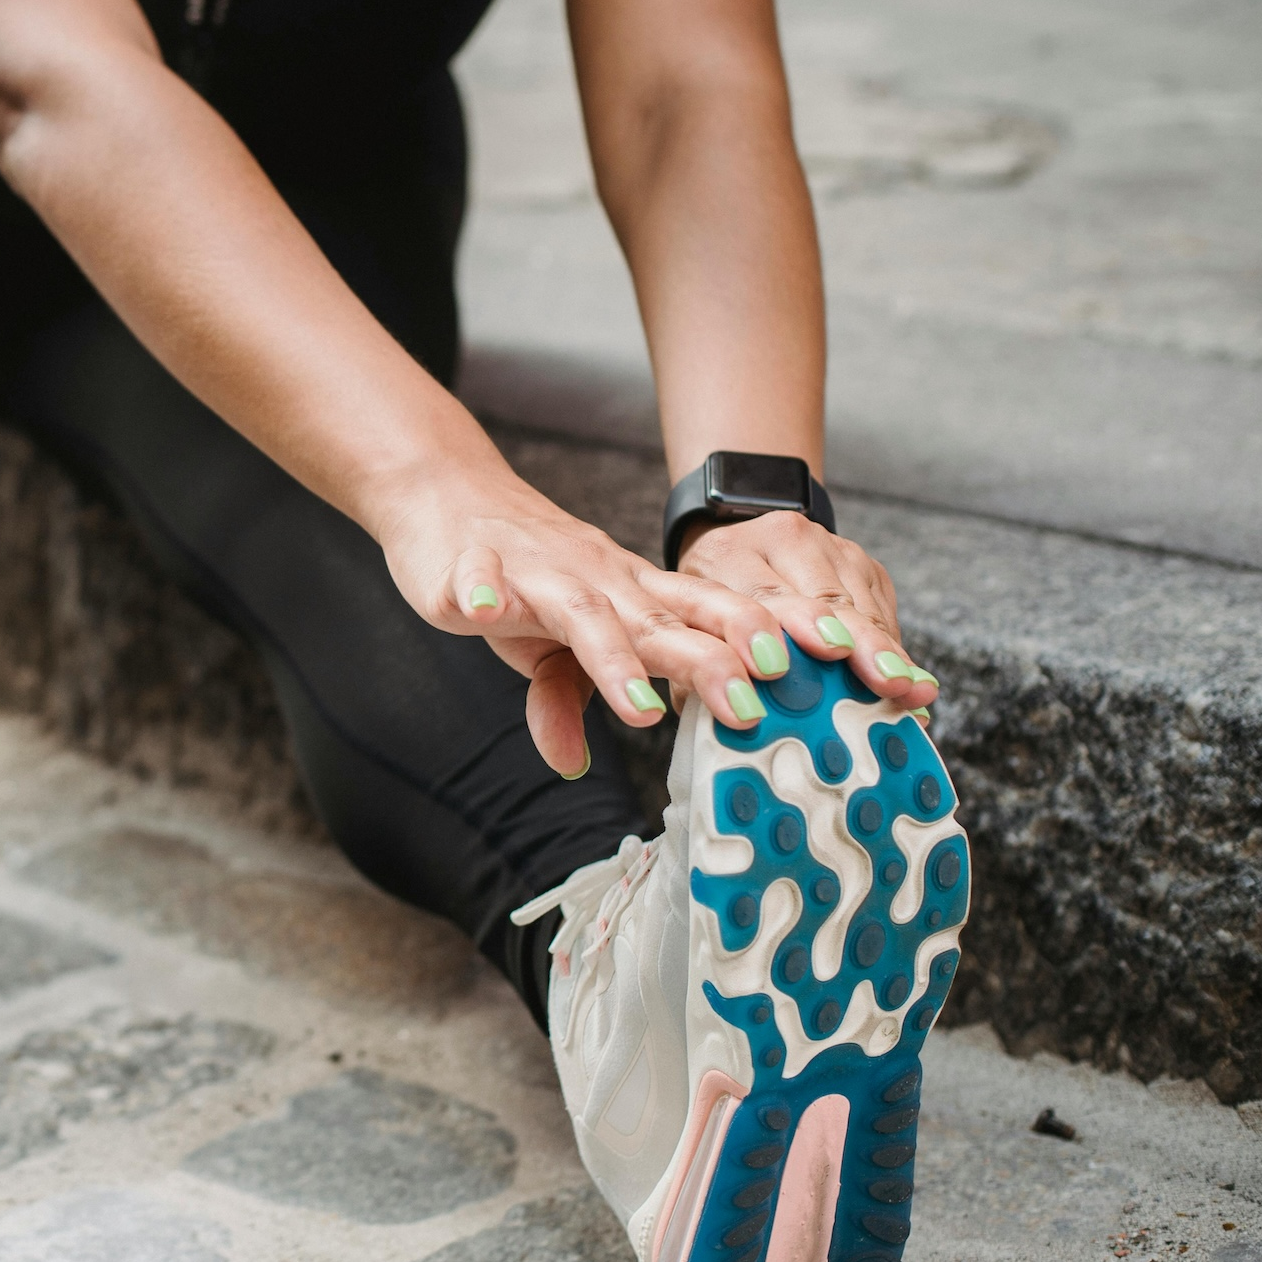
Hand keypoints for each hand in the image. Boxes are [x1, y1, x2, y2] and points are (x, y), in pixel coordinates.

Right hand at [374, 479, 834, 777]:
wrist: (446, 496)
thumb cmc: (516, 573)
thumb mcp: (550, 648)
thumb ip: (569, 700)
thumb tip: (575, 764)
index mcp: (627, 595)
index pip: (704, 612)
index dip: (755, 637)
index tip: (814, 669)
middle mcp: (593, 582)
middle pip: (658, 618)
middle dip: (706, 660)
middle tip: (752, 706)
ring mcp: (534, 573)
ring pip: (581, 611)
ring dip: (613, 656)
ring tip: (640, 706)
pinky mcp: (471, 568)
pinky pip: (479, 578)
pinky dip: (484, 591)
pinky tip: (485, 610)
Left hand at [674, 510, 937, 709]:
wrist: (738, 546)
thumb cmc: (712, 605)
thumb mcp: (694, 626)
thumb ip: (701, 667)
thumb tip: (729, 716)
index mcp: (727, 555)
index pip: (761, 595)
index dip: (793, 626)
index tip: (821, 655)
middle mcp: (782, 541)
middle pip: (825, 599)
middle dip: (859, 644)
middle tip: (885, 681)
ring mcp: (829, 548)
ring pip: (862, 606)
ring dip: (886, 652)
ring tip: (909, 690)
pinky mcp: (863, 564)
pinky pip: (883, 611)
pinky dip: (894, 649)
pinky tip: (909, 682)